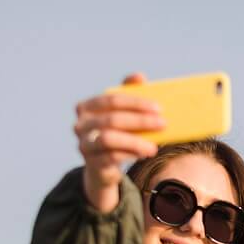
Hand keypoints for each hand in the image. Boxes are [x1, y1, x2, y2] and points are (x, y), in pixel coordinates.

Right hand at [73, 72, 164, 211]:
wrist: (102, 166)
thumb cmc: (116, 133)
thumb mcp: (122, 114)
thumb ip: (128, 94)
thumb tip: (138, 76)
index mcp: (87, 107)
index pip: (112, 99)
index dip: (136, 103)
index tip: (159, 108)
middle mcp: (80, 125)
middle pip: (112, 119)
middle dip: (140, 121)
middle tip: (163, 124)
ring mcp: (84, 145)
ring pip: (108, 139)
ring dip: (135, 141)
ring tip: (154, 146)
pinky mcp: (91, 163)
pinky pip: (110, 157)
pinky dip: (129, 154)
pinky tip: (143, 153)